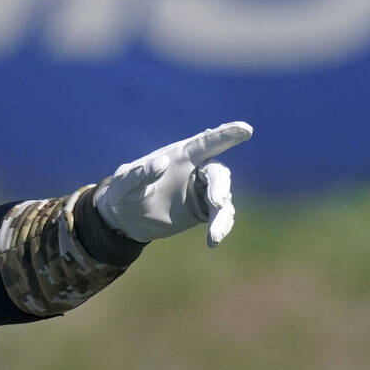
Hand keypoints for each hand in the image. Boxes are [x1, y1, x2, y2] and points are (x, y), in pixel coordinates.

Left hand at [94, 121, 252, 247]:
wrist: (127, 218)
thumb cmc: (124, 192)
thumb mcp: (124, 184)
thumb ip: (139, 173)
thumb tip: (162, 162)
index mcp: (179, 155)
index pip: (205, 142)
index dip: (225, 134)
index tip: (246, 129)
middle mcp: (196, 170)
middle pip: (217, 172)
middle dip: (220, 186)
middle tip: (217, 202)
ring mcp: (203, 190)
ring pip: (223, 198)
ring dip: (222, 215)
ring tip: (214, 235)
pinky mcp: (204, 210)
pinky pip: (220, 216)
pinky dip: (220, 226)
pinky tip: (213, 240)